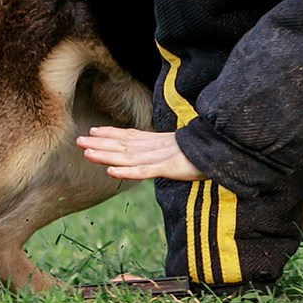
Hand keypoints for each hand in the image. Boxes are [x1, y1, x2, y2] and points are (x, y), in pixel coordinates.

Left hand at [78, 126, 203, 182]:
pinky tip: (111, 172)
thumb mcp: (183, 150)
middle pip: (123, 144)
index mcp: (159, 142)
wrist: (224, 151)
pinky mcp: (168, 167)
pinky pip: (143, 171)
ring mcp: (160, 157)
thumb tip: (162, 155)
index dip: (111, 133)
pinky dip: (126, 171)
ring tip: (86, 152)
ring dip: (106, 155)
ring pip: (127, 156)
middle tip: (78, 140)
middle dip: (100, 143)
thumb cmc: (205, 152)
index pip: (131, 136)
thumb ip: (169, 152)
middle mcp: (155, 147)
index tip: (93, 131)